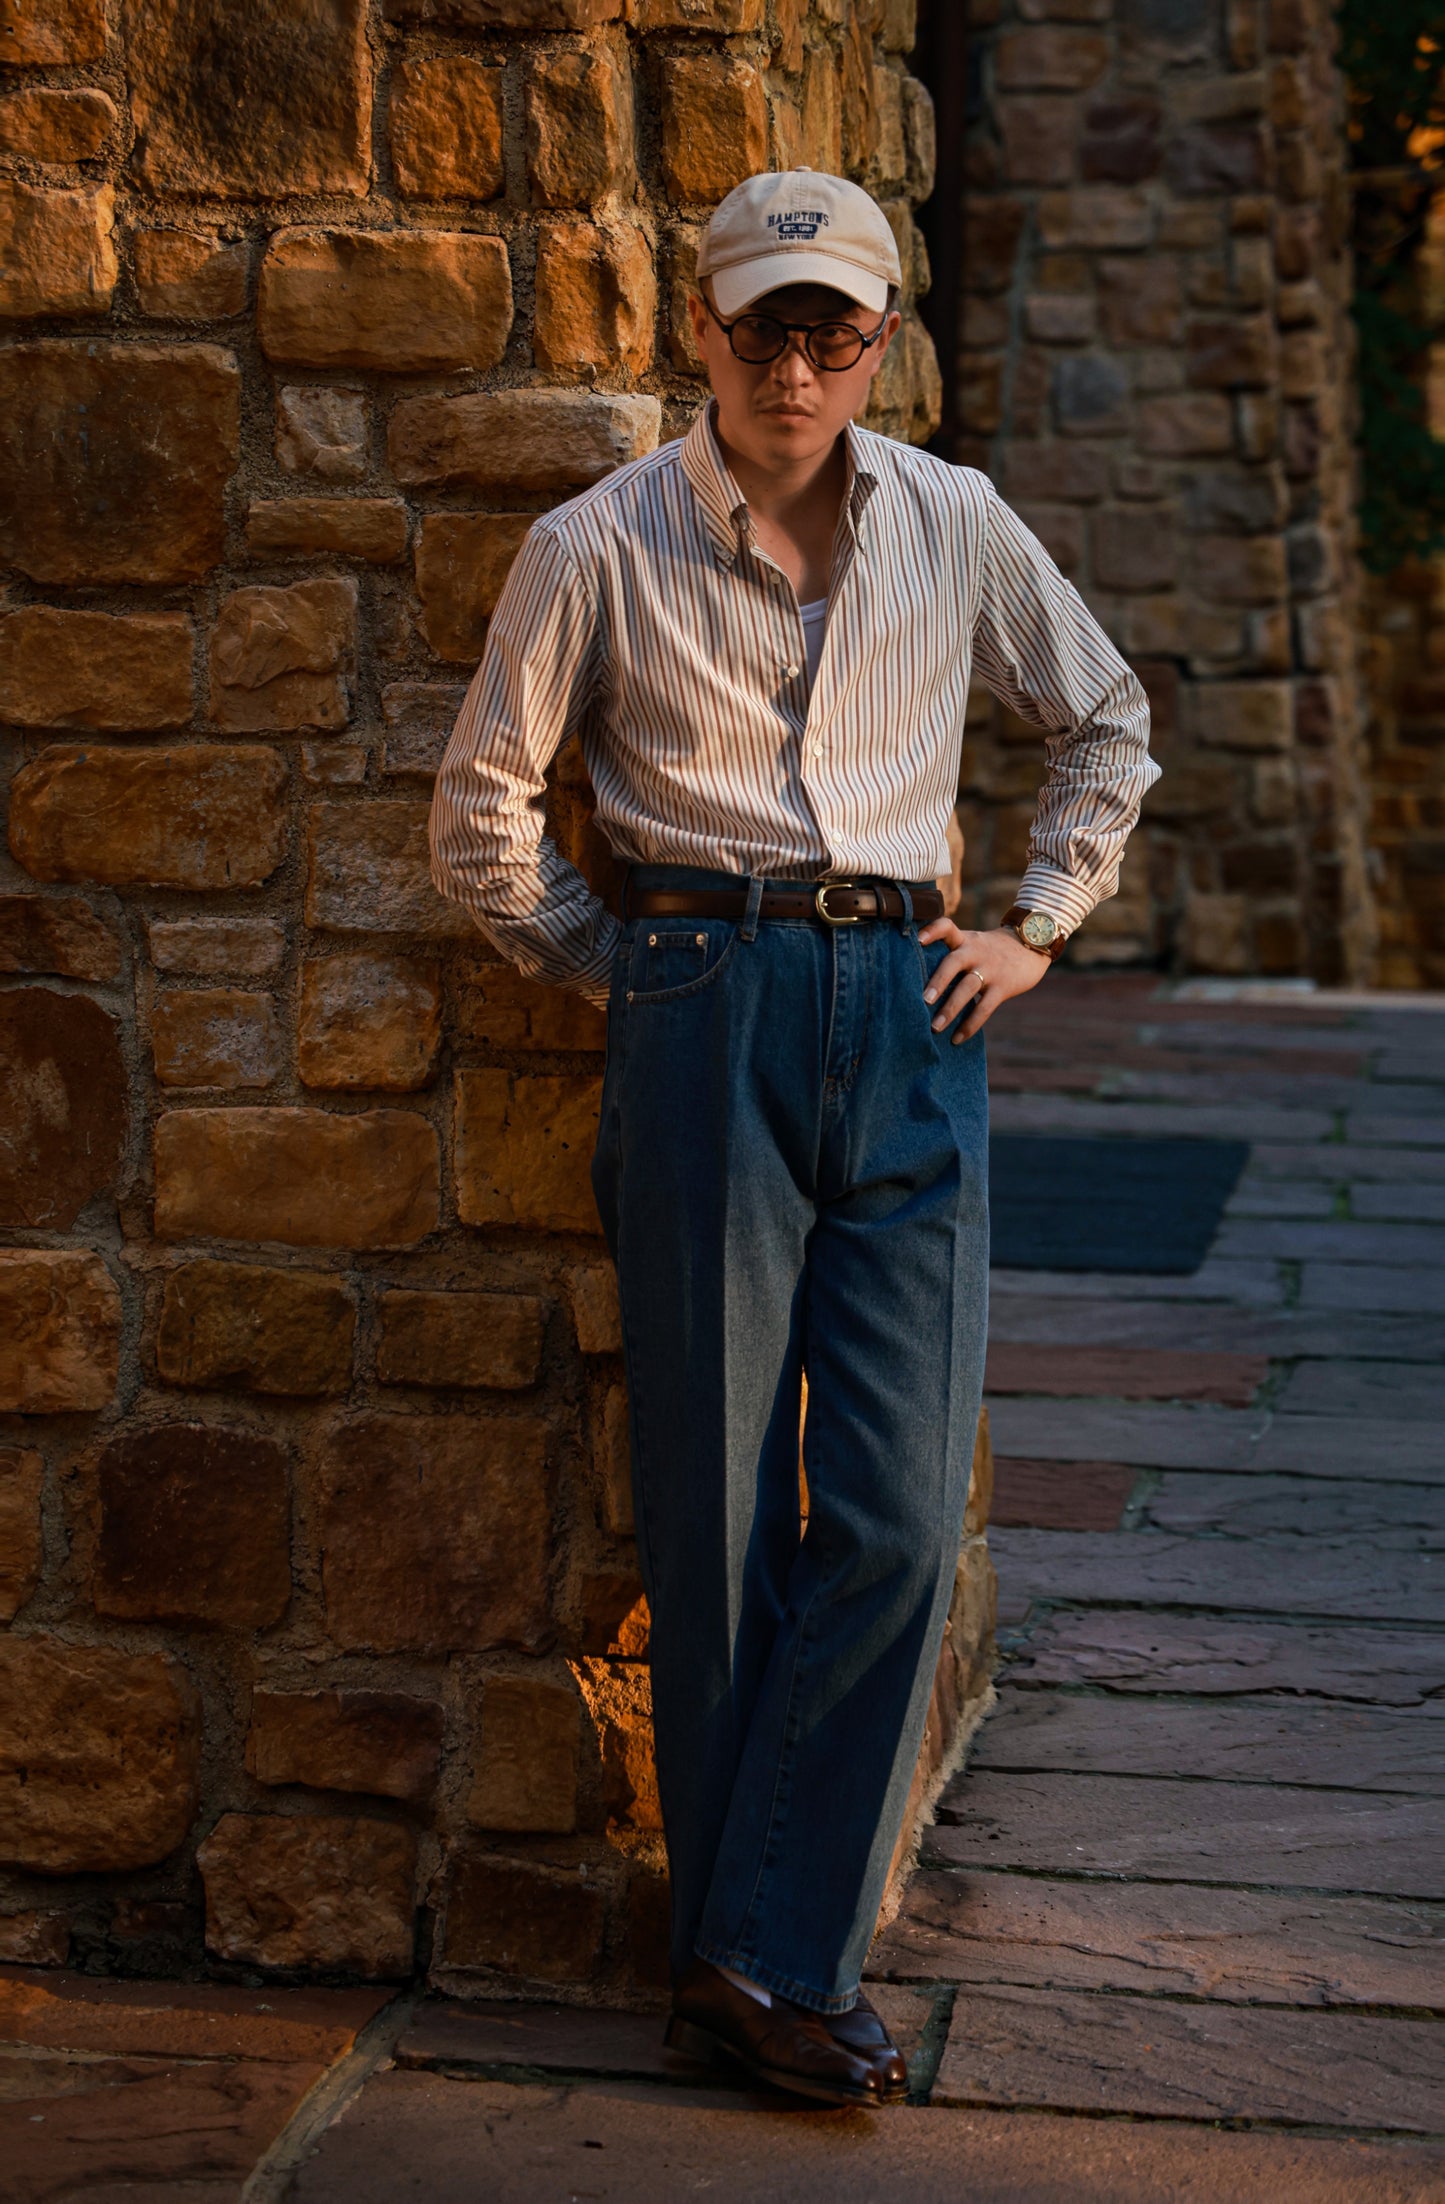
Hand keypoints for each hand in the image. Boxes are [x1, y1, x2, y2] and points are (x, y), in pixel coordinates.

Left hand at [916, 919, 1050, 1041]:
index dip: (932, 931)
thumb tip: (915, 979)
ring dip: (950, 1008)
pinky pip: (984, 1008)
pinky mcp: (1003, 987)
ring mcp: (990, 969)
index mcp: (964, 940)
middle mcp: (975, 952)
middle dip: (938, 981)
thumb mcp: (972, 942)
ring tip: (935, 1027)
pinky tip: (956, 1038)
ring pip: (968, 988)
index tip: (917, 940)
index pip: (947, 927)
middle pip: (954, 962)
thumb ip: (951, 953)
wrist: (1030, 946)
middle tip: (923, 999)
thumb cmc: (990, 950)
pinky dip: (970, 1024)